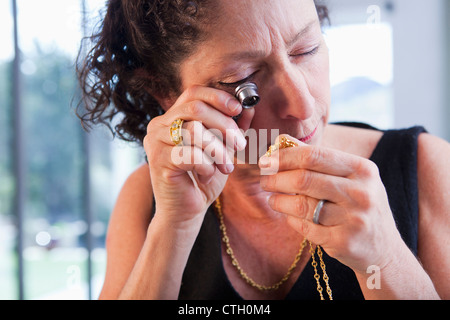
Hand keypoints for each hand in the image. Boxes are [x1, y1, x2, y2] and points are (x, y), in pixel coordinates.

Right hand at [144, 86, 253, 225]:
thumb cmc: (203, 177)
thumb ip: (232, 128)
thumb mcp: (222, 149)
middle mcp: (158, 125)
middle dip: (224, 125)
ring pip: (194, 131)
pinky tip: (207, 175)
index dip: (217, 97)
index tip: (237, 109)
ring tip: (226, 166)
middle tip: (240, 144)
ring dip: (218, 150)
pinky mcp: (158, 161)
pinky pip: (190, 154)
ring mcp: (155, 142)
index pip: (193, 93)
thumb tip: (249, 107)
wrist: (186, 211)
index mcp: (172, 117)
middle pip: (195, 108)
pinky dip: (206, 165)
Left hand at [259, 135, 403, 272]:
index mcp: (362, 169)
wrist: (384, 250)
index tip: (266, 160)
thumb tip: (282, 142)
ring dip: (279, 201)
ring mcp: (354, 219)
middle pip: (304, 180)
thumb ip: (320, 160)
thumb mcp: (352, 178)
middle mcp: (361, 193)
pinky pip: (304, 227)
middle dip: (276, 179)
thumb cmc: (359, 206)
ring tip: (272, 199)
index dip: (284, 157)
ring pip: (301, 206)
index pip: (314, 156)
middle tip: (264, 181)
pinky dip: (291, 220)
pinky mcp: (343, 242)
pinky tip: (289, 216)